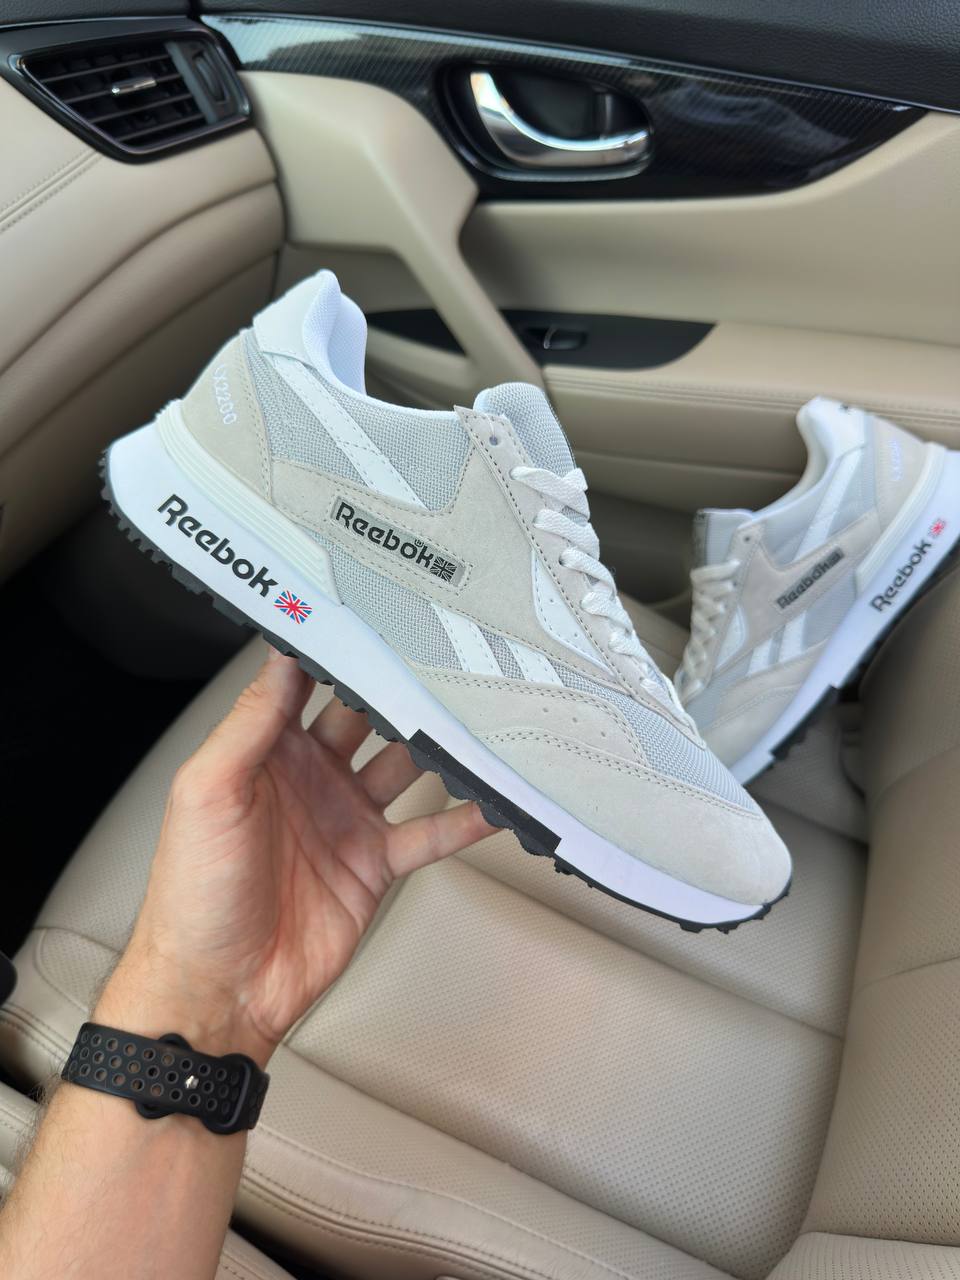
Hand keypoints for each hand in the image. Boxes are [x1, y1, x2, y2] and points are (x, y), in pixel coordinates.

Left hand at [102, 649, 492, 1065]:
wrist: (218, 988)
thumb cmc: (192, 896)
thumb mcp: (208, 792)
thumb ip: (250, 724)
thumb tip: (281, 659)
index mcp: (264, 754)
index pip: (305, 686)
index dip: (334, 654)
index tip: (367, 619)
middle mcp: (309, 779)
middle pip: (366, 719)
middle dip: (397, 691)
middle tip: (436, 661)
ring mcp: (346, 821)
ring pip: (404, 768)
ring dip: (437, 747)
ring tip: (474, 718)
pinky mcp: (373, 864)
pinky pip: (428, 833)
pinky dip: (463, 819)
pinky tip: (492, 802)